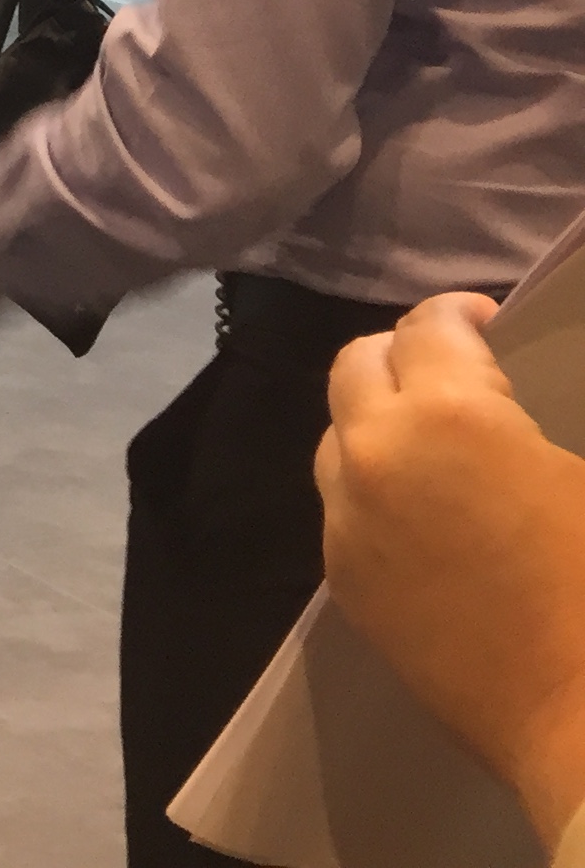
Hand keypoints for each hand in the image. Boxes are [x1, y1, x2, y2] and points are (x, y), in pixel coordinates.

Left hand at [319, 293, 584, 843]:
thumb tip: (506, 414)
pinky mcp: (345, 584)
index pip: (427, 329)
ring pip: (338, 439)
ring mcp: (348, 523)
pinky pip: (344, 509)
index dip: (457, 314)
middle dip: (402, 356)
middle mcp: (374, 456)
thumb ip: (529, 423)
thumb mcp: (581, 478)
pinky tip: (428, 515)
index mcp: (447, 416)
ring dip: (378, 423)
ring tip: (437, 443)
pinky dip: (375, 490)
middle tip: (454, 371)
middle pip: (356, 368)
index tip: (483, 321)